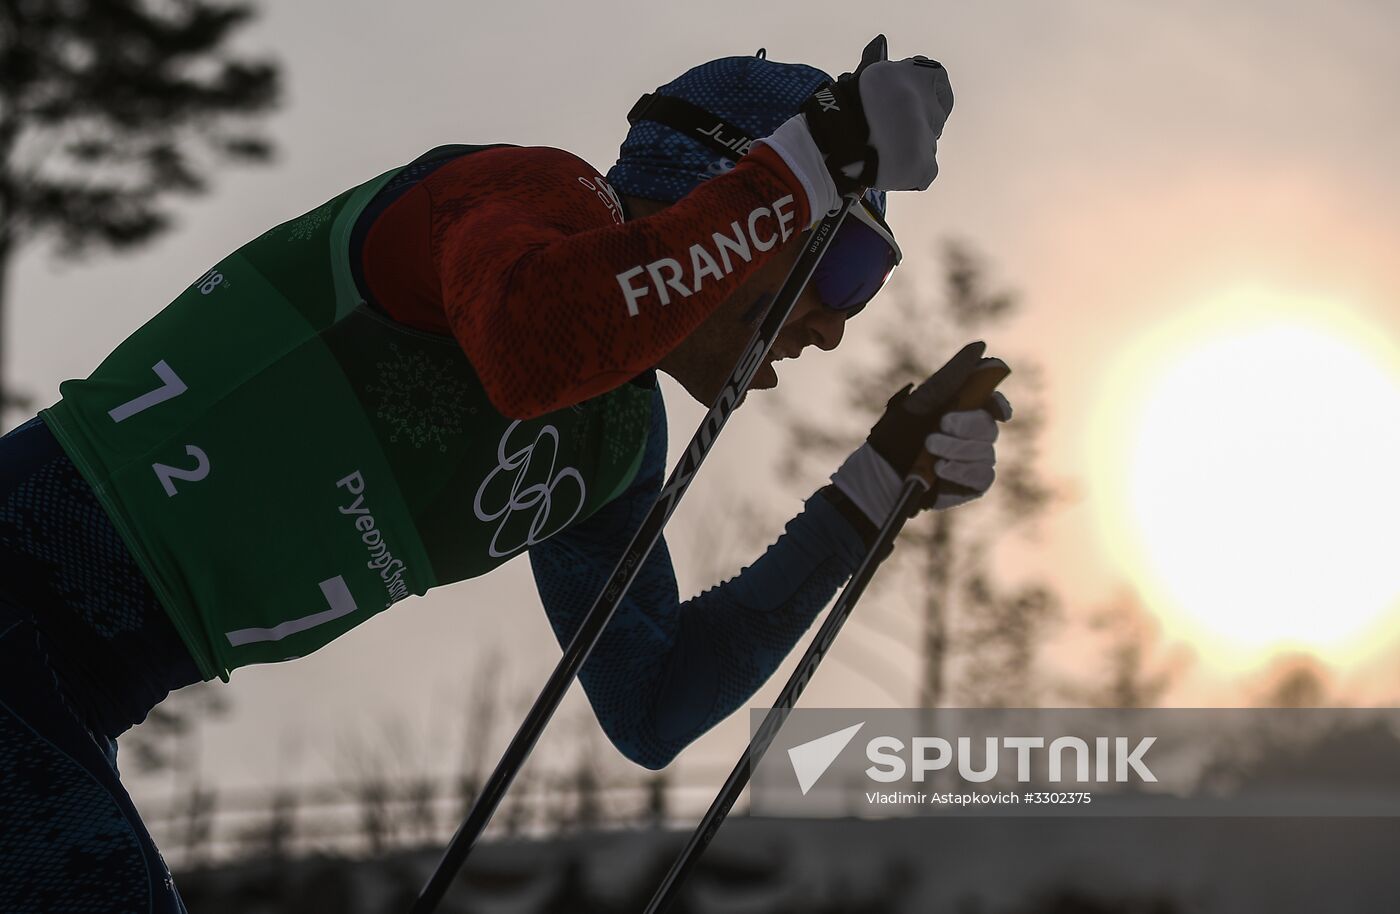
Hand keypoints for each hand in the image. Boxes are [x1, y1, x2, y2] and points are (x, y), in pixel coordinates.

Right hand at [803, 35, 953, 194]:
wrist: (822, 149)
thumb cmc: (837, 113)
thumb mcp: (860, 79)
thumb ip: (879, 67)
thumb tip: (880, 40)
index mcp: (908, 74)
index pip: (938, 80)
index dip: (930, 95)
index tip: (917, 107)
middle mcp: (920, 101)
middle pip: (935, 116)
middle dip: (917, 126)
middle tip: (892, 136)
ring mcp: (923, 134)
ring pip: (928, 145)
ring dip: (912, 150)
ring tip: (882, 154)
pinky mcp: (922, 165)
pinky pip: (925, 172)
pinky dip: (911, 175)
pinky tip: (888, 170)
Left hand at [830, 345, 1009, 526]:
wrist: (877, 477)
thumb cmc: (894, 437)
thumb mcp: (918, 403)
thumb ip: (950, 377)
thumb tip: (980, 346)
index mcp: (960, 410)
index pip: (992, 402)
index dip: (998, 403)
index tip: (996, 408)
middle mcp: (972, 434)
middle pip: (988, 426)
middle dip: (965, 426)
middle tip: (938, 429)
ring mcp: (974, 459)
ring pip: (986, 451)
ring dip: (957, 450)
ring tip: (929, 451)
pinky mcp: (972, 484)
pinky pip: (983, 476)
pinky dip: (963, 471)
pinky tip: (941, 470)